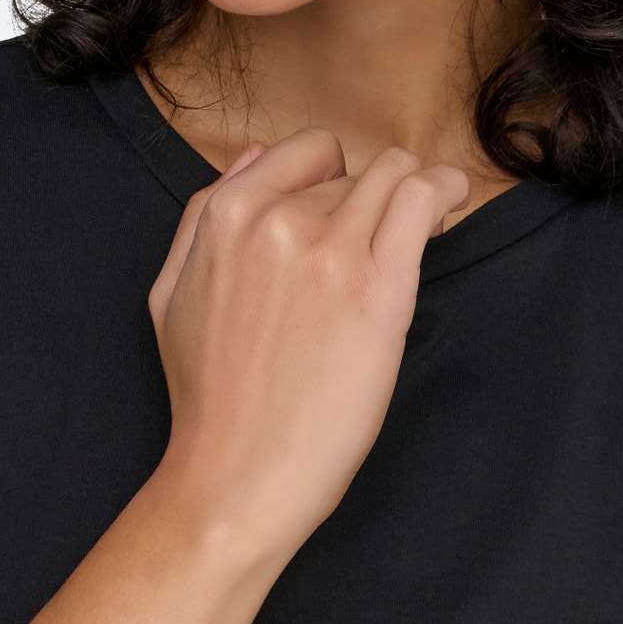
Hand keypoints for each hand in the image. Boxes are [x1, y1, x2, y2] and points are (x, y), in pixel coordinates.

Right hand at [148, 129, 470, 558]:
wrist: (237, 472)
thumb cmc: (208, 395)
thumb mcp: (170, 291)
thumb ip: (202, 218)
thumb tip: (255, 157)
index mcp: (223, 215)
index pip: (302, 152)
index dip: (329, 175)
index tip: (348, 205)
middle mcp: (275, 220)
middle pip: (349, 173)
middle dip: (366, 201)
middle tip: (377, 243)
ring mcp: (329, 251)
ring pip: (392, 175)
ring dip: (412, 188)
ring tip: (430, 209)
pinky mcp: (379, 288)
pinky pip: (423, 200)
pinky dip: (444, 188)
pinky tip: (452, 196)